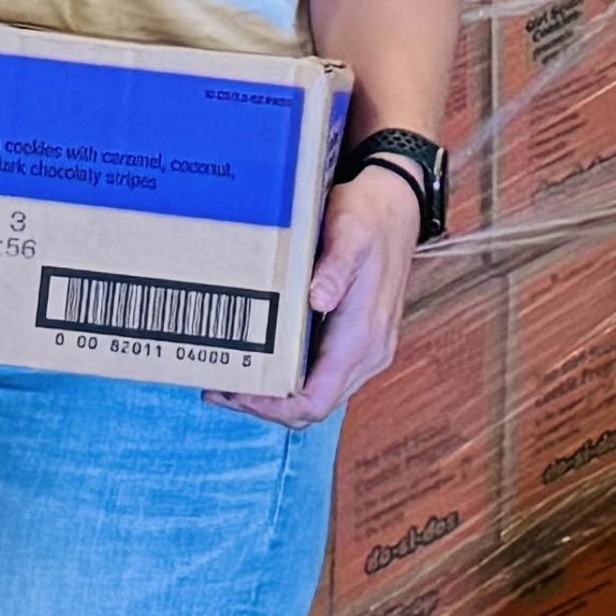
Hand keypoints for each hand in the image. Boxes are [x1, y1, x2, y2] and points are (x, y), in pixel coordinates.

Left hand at [222, 168, 423, 424]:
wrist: (395, 206)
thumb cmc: (367, 217)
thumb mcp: (349, 232)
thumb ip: (336, 267)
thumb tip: (319, 299)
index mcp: (363, 336)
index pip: (316, 400)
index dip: (274, 408)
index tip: (236, 393)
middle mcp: (370, 354)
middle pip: (314, 407)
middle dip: (266, 406)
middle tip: (220, 389)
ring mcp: (368, 352)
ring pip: (319, 396)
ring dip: (277, 396)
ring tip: (233, 379)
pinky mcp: (362, 343)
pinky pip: (325, 378)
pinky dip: (291, 380)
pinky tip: (263, 360)